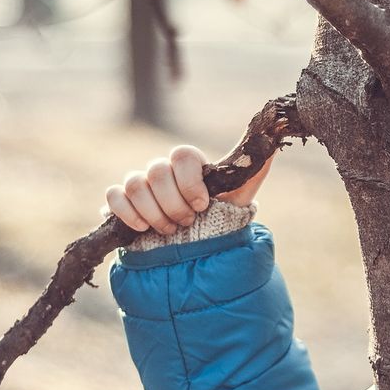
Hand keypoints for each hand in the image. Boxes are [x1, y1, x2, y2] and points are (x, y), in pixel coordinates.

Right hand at [105, 145, 274, 232]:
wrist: (198, 252)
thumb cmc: (221, 219)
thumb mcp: (241, 195)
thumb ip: (255, 168)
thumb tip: (275, 137)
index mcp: (190, 165)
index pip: (182, 154)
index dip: (190, 180)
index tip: (203, 204)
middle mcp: (164, 171)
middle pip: (156, 170)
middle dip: (174, 203)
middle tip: (188, 222)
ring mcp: (141, 186)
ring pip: (134, 183)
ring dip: (154, 212)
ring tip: (170, 231)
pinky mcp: (123, 204)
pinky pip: (113, 196)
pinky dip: (127, 212)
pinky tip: (143, 229)